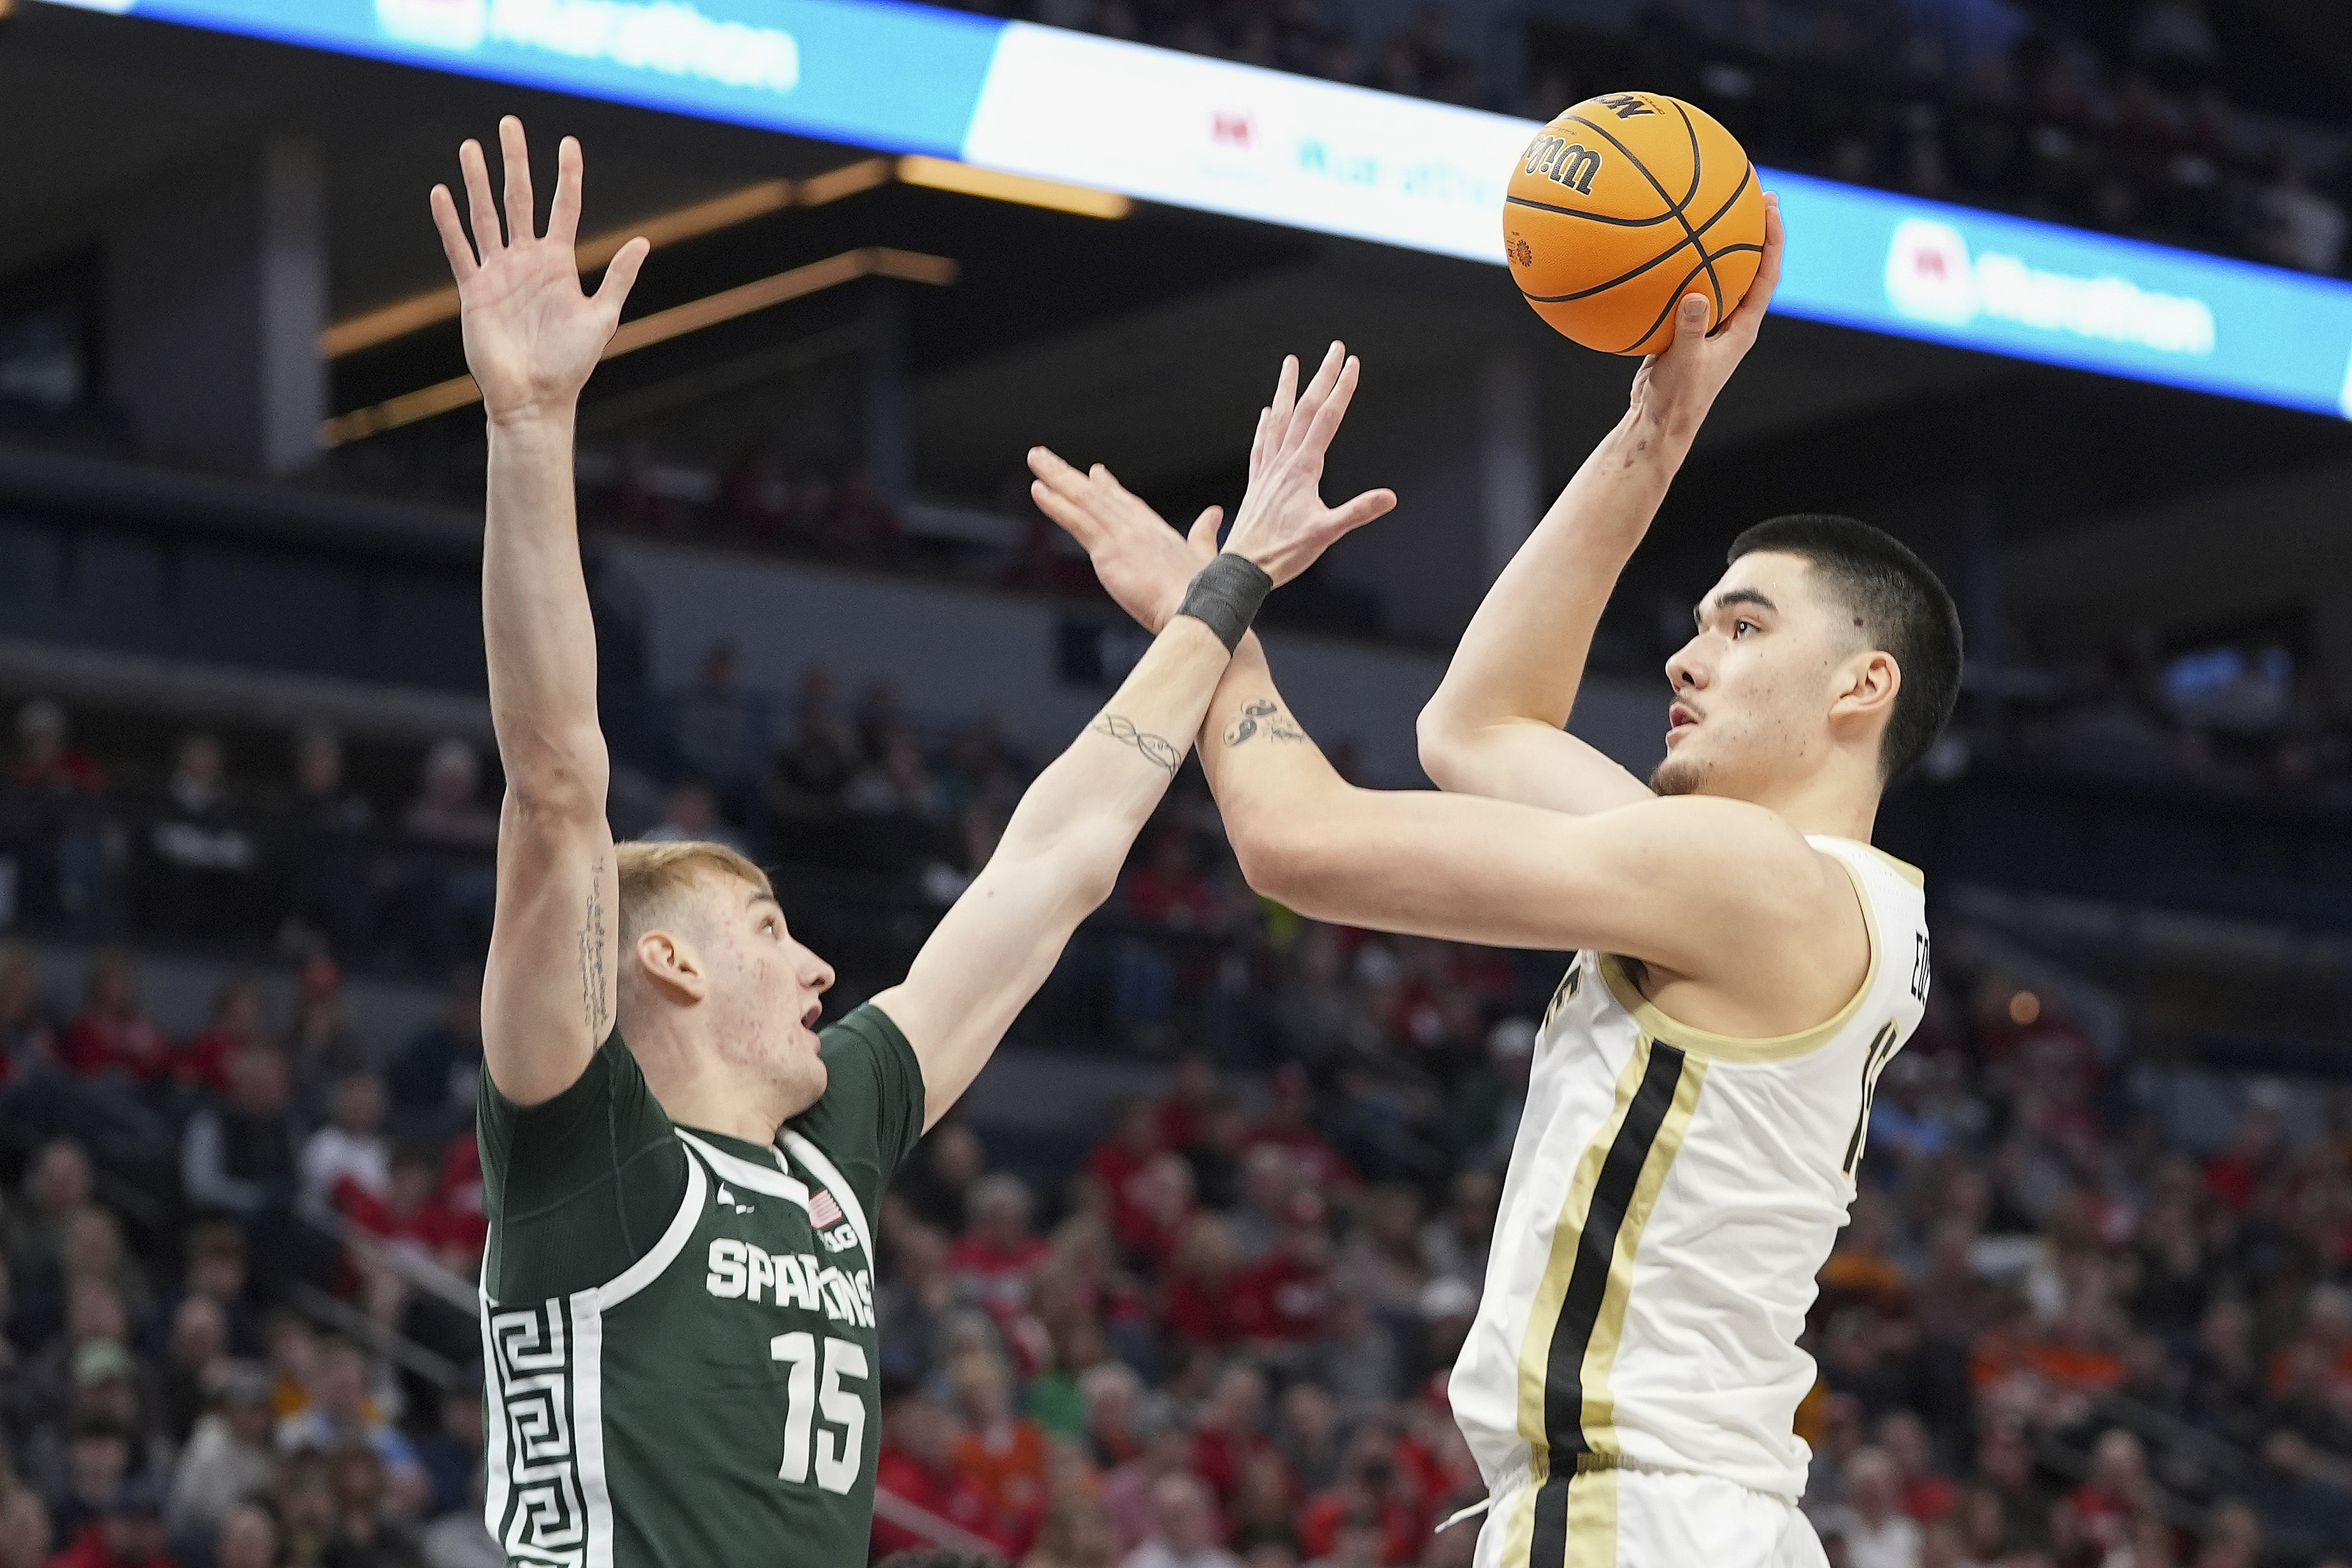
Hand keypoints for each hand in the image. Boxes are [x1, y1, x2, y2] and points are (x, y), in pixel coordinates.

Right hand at [429, 117, 648, 423]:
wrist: (535, 397)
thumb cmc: (571, 363)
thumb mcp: (603, 317)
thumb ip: (619, 277)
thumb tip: (643, 241)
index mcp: (559, 264)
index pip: (563, 208)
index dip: (567, 176)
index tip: (569, 143)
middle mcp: (527, 262)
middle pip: (520, 200)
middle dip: (515, 162)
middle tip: (510, 123)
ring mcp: (498, 273)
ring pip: (486, 216)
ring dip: (478, 182)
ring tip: (471, 146)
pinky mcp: (473, 290)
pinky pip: (459, 249)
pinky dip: (449, 222)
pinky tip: (443, 193)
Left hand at [1026, 449, 1220, 632]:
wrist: (1202, 608)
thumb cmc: (1207, 593)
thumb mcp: (1206, 556)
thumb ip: (1205, 534)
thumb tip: (1214, 513)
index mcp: (1160, 533)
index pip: (1128, 505)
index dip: (1109, 488)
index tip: (1095, 473)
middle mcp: (1138, 527)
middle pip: (1099, 495)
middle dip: (1071, 476)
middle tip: (1047, 457)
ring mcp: (1122, 535)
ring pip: (1083, 500)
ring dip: (1057, 478)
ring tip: (1036, 458)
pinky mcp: (1109, 550)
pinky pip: (1076, 521)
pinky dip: (1056, 504)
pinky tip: (1039, 489)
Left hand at [1221, 342, 1395, 584]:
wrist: (1243, 569)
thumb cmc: (1284, 554)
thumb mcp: (1326, 534)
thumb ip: (1358, 512)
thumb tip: (1390, 497)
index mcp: (1303, 469)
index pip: (1326, 419)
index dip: (1341, 389)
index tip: (1352, 363)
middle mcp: (1283, 463)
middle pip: (1304, 409)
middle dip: (1321, 376)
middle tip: (1335, 347)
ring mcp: (1268, 470)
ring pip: (1278, 419)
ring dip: (1287, 389)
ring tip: (1291, 362)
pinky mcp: (1257, 483)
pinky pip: (1262, 443)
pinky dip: (1266, 424)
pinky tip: (1266, 413)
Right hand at [1625, 191, 1783, 442]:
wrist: (1657, 423)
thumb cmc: (1676, 399)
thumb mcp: (1682, 364)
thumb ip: (1688, 330)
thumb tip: (1695, 294)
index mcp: (1742, 328)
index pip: (1767, 275)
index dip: (1773, 239)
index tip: (1771, 205)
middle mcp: (1731, 322)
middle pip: (1750, 266)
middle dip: (1754, 229)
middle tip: (1754, 192)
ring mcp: (1707, 324)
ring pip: (1719, 275)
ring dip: (1718, 243)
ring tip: (1710, 208)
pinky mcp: (1684, 328)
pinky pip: (1686, 287)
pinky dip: (1678, 266)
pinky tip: (1657, 248)